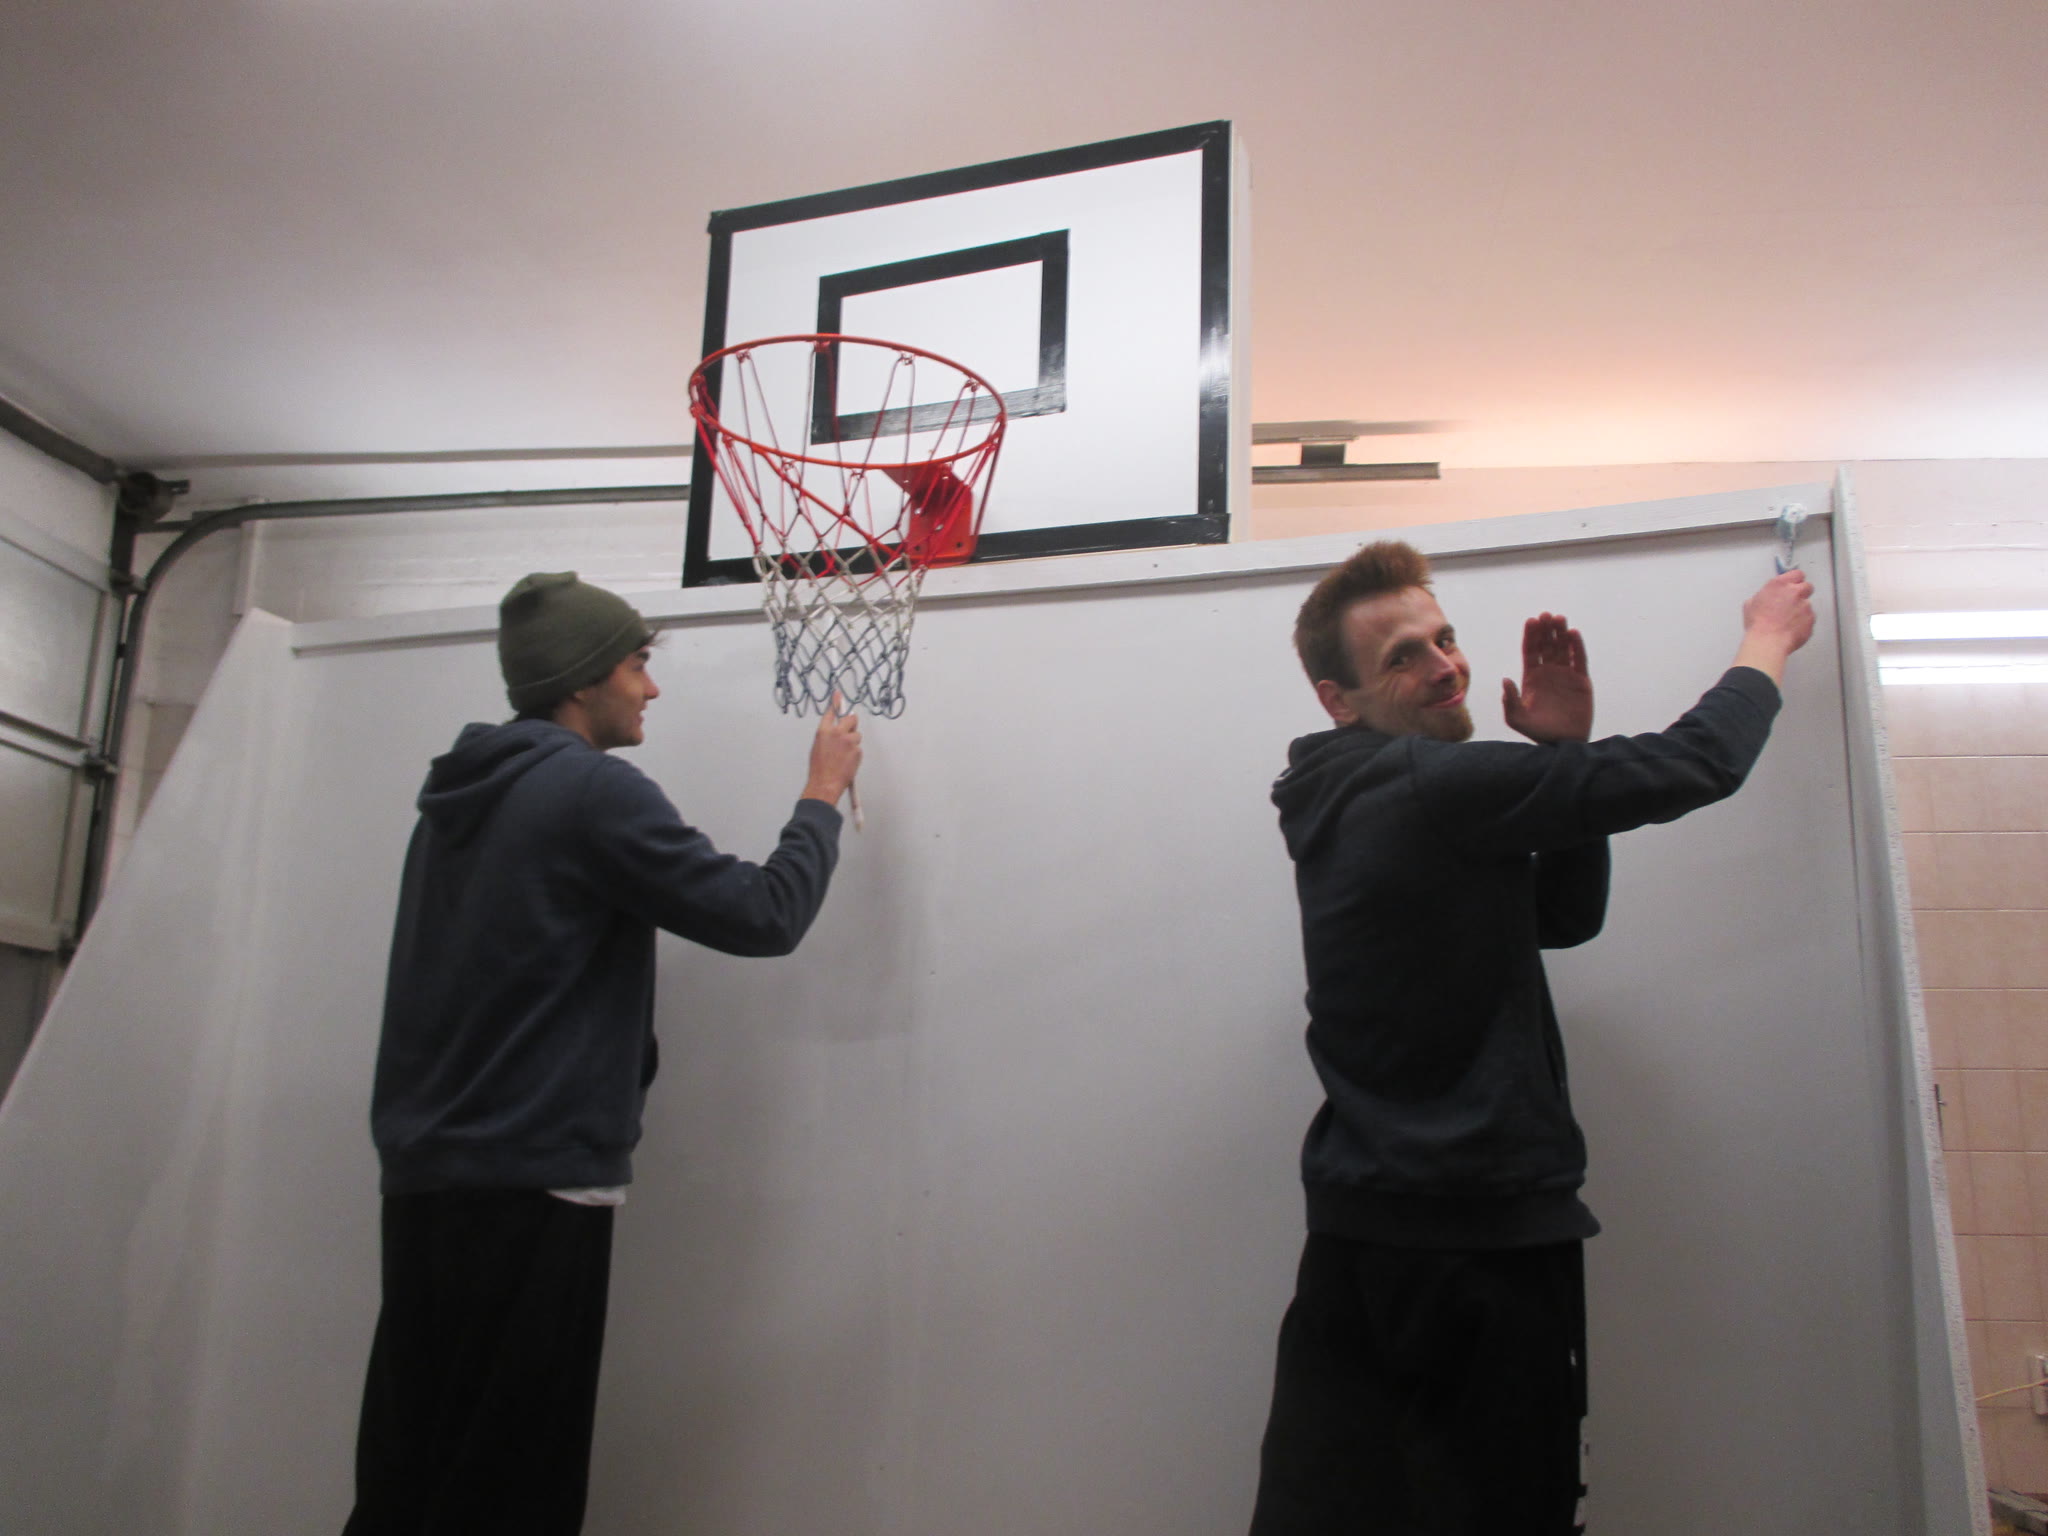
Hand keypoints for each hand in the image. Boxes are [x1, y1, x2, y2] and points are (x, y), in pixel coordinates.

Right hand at [802, 693, 861, 806]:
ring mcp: (849, 741)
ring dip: (853, 742)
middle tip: (849, 731)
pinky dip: (855, 753)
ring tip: (844, 755)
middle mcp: (837, 733)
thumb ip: (827, 735)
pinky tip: (847, 761)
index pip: (831, 712)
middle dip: (851, 723)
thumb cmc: (819, 769)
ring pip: (856, 735)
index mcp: (824, 731)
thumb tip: (835, 730)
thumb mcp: (817, 747)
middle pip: (851, 718)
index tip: (839, 695)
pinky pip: (858, 748)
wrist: (825, 783)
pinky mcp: (857, 750)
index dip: (836, 702)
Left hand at [1502, 613, 1592, 742]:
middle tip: (1546, 615)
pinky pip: (1580, 659)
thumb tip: (1505, 679)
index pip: (1530, 650)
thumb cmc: (1538, 732)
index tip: (1531, 620)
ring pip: (1563, 648)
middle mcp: (1548, 672)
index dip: (1531, 635)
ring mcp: (1565, 675)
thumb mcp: (1517, 719)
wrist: (1563, 743)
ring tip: (1559, 618)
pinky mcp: (1582, 680)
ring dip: (1561, 633)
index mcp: (1531, 677)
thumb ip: (1510, 701)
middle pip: (1546, 645)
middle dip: (1546, 630)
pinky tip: (1573, 633)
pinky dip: (1577, 646)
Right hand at [1732, 570, 1815, 683]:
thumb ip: (1763, 596)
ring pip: (1808, 604)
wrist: (1768, 641)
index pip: (1796, 574)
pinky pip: (1810, 619)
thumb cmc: (1759, 625)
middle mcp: (1794, 592)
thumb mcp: (1750, 605)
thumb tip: (1764, 599)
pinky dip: (1803, 623)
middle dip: (1802, 593)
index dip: (1795, 580)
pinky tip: (1792, 628)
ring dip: (1801, 610)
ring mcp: (1805, 605)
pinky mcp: (1811, 618)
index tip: (1794, 584)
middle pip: (1807, 586)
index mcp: (1778, 585)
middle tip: (1794, 602)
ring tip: (1788, 621)